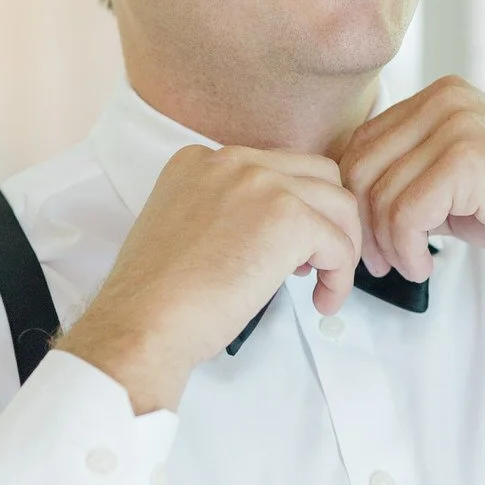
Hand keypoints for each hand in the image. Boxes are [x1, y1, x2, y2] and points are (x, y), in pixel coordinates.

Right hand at [59, 146, 361, 412]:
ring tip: (323, 286)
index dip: (292, 209)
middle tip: (316, 262)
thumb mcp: (184, 231)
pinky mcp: (286, 218)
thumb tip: (271, 236)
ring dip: (340, 247)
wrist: (143, 323)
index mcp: (200, 161)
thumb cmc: (157, 299)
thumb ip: (226, 215)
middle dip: (328, 219)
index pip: (275, 168)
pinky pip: (338, 243)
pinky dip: (340, 277)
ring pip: (337, 204)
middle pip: (316, 175)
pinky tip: (321, 301)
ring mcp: (260, 184)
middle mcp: (231, 161)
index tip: (286, 248)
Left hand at [339, 78, 484, 289]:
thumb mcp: (456, 178)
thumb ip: (409, 171)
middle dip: (362, 224)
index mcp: (438, 96)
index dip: (356, 200)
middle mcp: (444, 99)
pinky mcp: (467, 159)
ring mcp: (456, 124)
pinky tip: (427, 265)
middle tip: (381, 262)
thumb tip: (349, 196)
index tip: (372, 241)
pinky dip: (407, 250)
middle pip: (359, 166)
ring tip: (409, 266)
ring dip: (387, 245)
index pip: (361, 144)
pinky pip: (405, 213)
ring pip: (379, 193)